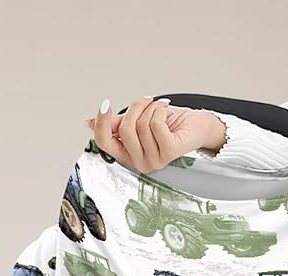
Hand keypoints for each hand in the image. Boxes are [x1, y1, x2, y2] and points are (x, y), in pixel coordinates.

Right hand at [86, 97, 227, 172]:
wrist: (197, 126)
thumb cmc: (170, 124)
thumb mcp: (137, 121)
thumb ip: (116, 124)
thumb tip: (90, 122)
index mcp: (128, 155)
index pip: (104, 142)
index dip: (101, 122)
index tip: (105, 104)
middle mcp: (140, 162)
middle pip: (124, 128)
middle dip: (135, 107)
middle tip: (147, 101)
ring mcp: (155, 160)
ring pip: (141, 124)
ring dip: (151, 107)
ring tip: (160, 107)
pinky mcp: (170, 153)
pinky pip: (156, 124)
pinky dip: (160, 110)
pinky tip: (166, 110)